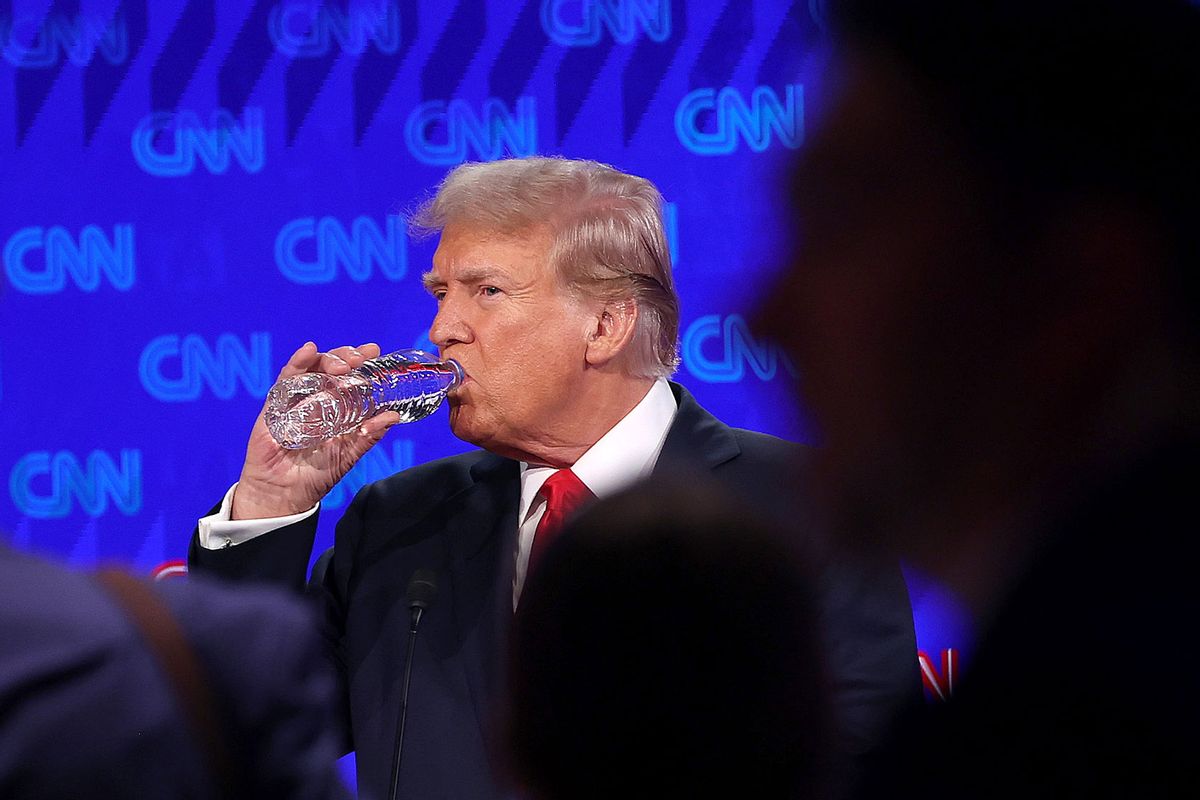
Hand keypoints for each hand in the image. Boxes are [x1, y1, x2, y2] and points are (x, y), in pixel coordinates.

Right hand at [231, 341, 401, 519]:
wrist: (285, 494)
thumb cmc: (316, 474)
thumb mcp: (349, 453)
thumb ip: (370, 434)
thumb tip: (393, 416)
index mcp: (336, 406)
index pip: (349, 376)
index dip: (361, 361)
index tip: (374, 351)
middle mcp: (316, 398)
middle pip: (331, 366)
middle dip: (346, 356)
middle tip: (361, 358)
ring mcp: (295, 399)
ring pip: (311, 367)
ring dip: (328, 359)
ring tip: (343, 364)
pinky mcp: (275, 405)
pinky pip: (285, 379)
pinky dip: (297, 363)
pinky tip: (308, 351)